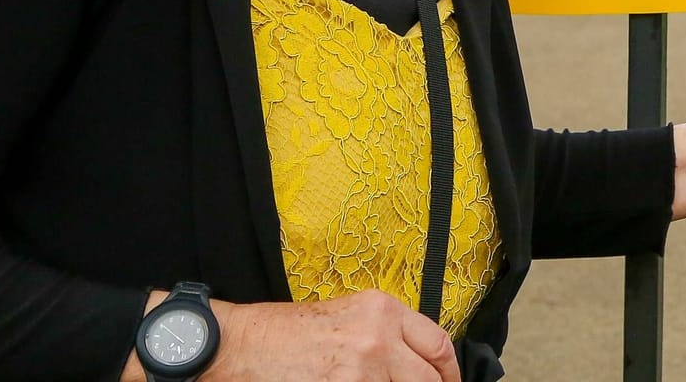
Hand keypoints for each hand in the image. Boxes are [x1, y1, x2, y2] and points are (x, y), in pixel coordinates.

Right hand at [193, 291, 458, 381]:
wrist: (236, 347)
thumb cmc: (282, 332)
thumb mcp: (346, 316)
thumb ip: (385, 334)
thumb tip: (413, 364)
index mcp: (382, 310)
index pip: (439, 345)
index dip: (449, 372)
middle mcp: (378, 338)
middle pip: (429, 379)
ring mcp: (361, 372)